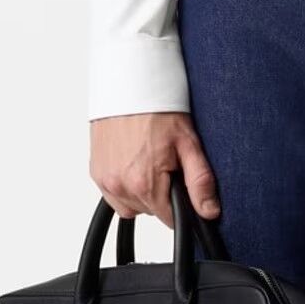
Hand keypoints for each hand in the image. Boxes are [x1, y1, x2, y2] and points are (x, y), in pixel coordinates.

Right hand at [87, 111, 221, 227]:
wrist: (128, 84)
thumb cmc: (158, 109)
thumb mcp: (188, 143)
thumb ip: (200, 182)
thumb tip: (209, 211)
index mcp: (143, 182)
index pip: (170, 219)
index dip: (182, 205)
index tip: (183, 185)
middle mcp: (119, 185)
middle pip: (151, 212)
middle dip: (163, 195)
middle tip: (168, 165)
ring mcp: (105, 180)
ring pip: (131, 207)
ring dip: (143, 193)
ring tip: (151, 163)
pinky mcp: (95, 173)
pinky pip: (114, 195)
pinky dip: (126, 186)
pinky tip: (135, 163)